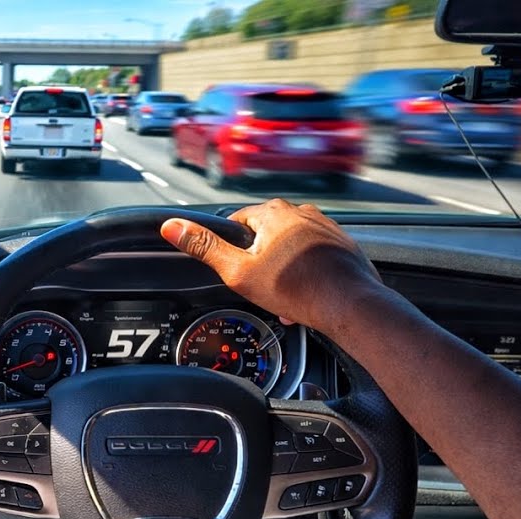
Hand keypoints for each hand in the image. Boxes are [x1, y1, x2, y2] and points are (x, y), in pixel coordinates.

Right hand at [160, 199, 382, 333]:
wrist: (349, 304)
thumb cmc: (295, 288)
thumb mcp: (238, 271)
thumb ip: (204, 247)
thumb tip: (171, 226)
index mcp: (273, 212)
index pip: (237, 223)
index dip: (232, 249)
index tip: (237, 270)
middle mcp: (301, 211)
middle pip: (265, 237)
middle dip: (260, 263)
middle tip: (262, 288)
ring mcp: (325, 226)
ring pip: (289, 249)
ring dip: (282, 271)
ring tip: (285, 297)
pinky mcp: (341, 244)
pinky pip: (312, 257)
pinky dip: (305, 274)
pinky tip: (304, 296)